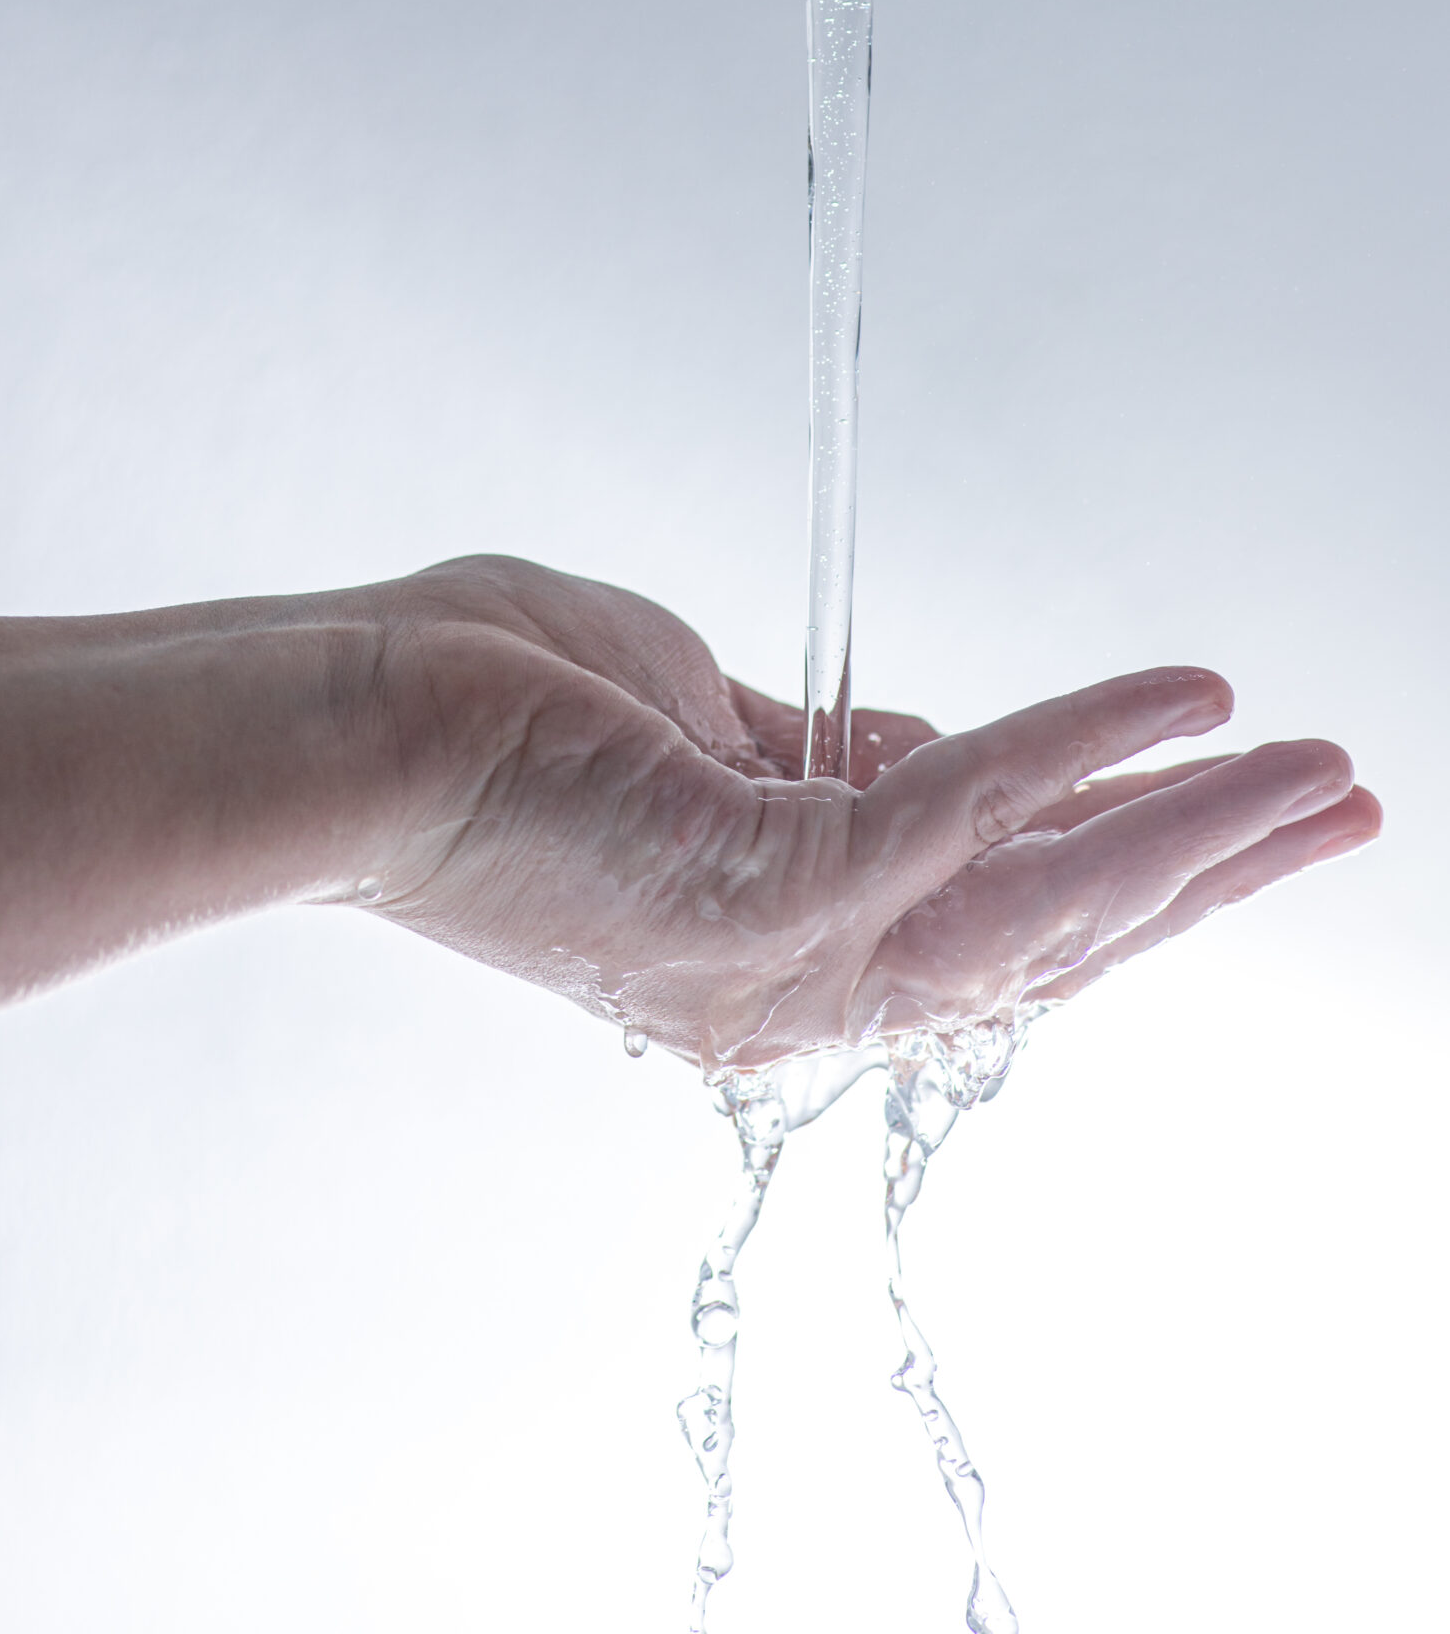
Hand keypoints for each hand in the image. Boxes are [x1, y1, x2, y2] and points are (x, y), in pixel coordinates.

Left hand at [357, 556, 1380, 1071]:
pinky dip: (1094, 747)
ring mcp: (782, 951)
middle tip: (1342, 813)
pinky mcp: (767, 881)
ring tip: (1327, 780)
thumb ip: (818, 756)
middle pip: (1050, 944)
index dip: (1118, 863)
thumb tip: (931, 749)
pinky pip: (973, 808)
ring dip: (1200, 835)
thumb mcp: (695, 727)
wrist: (345, 723)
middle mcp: (793, 984)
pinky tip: (1196, 703)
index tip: (1212, 797)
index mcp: (773, 945)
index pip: (983, 923)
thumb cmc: (489, 704)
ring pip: (1044, 905)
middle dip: (1208, 877)